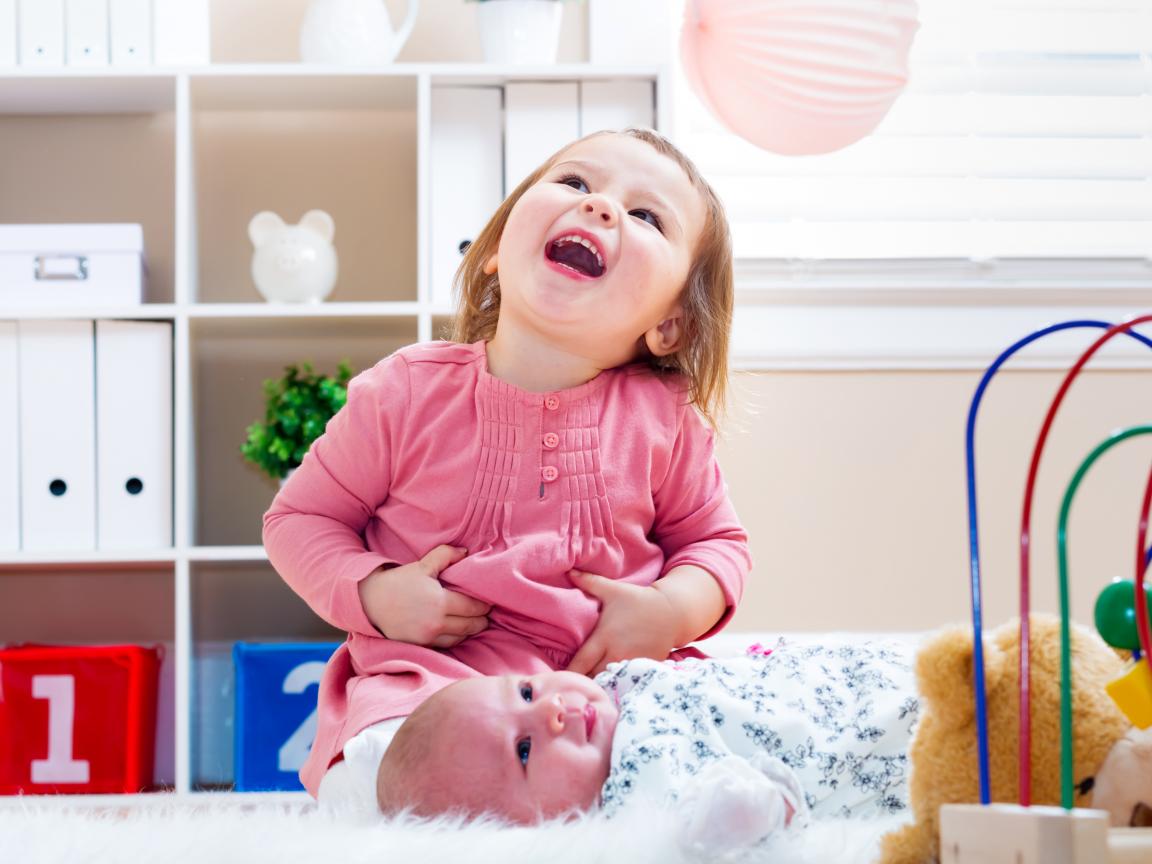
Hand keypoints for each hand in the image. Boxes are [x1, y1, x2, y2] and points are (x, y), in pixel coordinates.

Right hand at [357, 545, 490, 647]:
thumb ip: (445, 555)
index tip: (490, 602)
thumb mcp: (423, 565)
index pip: (473, 608)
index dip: (485, 606)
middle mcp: (437, 623)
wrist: (370, 602)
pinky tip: (459, 631)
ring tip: (476, 622)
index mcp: (440, 603)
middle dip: (482, 620)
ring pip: (461, 638)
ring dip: (470, 631)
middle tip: (487, 614)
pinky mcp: (422, 645)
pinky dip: (456, 638)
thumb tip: (465, 552)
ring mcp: (429, 637)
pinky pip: (447, 645)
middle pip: (471, 625)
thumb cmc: (398, 582)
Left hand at [565, 569, 680, 676]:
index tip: (559, 679)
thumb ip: (589, 582)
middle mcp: (616, 654)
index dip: (569, 673)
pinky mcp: (643, 668)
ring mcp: (630, 664)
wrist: (671, 612)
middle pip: (592, 678)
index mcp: (604, 638)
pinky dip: (617, 684)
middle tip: (571, 684)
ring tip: (588, 687)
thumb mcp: (613, 590)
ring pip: (609, 682)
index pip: (581, 663)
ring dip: (599, 684)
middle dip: (582, 682)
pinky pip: (625, 681)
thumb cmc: (638, 600)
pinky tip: (610, 684)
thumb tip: (569, 571)